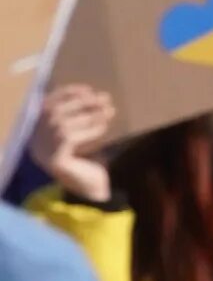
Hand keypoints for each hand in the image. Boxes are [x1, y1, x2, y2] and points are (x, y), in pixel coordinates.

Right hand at [31, 84, 115, 204]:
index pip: (46, 106)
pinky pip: (69, 138)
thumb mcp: (85, 134)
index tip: (88, 89)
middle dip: (81, 102)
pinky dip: (88, 130)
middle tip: (104, 98)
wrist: (93, 190)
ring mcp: (43, 152)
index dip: (66, 94)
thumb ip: (84, 117)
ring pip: (63, 123)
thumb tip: (99, 96)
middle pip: (54, 112)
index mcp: (39, 134)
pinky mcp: (55, 160)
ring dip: (89, 114)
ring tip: (109, 111)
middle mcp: (36, 143)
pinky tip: (103, 128)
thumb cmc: (90, 160)